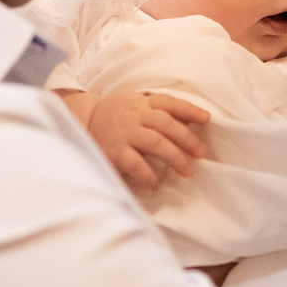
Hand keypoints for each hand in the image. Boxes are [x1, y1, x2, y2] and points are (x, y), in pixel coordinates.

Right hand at [86, 90, 211, 194]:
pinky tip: (157, 184)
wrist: (80, 123)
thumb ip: (158, 112)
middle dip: (186, 139)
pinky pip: (136, 164)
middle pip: (166, 124)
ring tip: (187, 171)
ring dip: (174, 157)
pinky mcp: (114, 152)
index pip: (169, 103)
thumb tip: (192, 122)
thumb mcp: (135, 106)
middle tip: (201, 153)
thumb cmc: (116, 116)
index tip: (206, 118)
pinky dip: (149, 175)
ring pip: (155, 142)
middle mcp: (135, 116)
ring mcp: (124, 134)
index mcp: (142, 104)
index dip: (189, 110)